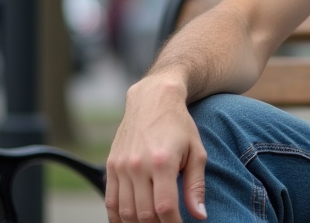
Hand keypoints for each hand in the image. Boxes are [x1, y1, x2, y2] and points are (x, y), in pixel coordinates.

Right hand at [105, 77, 208, 222]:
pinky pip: (110, 201)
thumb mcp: (196, 152)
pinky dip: (117, 217)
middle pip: (144, 213)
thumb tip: (200, 215)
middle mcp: (138, 166)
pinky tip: (130, 221)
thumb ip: (196, 186)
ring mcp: (121, 167)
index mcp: (162, 162)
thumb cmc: (179, 126)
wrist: (153, 99)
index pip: (165, 207)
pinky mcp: (110, 166)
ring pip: (125, 211)